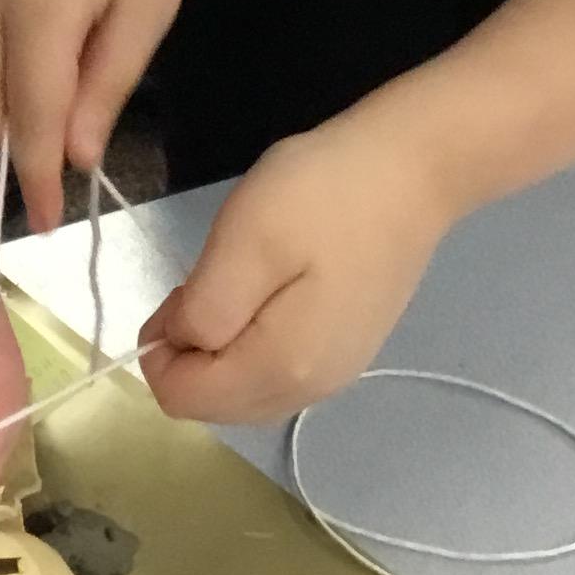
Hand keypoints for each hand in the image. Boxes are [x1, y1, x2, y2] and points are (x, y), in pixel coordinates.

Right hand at [0, 0, 194, 235]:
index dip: (38, 175)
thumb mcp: (149, 7)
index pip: (29, 114)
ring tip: (37, 115)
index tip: (53, 218)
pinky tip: (7, 83)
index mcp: (44, 3)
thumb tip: (76, 154)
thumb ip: (108, 83)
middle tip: (61, 152)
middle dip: (15, 146)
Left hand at [144, 108, 457, 424]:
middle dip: (191, 351)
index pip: (183, 398)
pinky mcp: (348, 351)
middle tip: (212, 278)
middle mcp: (311, 391)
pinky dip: (253, 344)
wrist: (414, 170)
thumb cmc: (322, 196)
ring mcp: (336, 375)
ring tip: (242, 276)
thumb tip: (175, 346)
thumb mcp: (244, 242)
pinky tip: (271, 288)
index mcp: (280, 370)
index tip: (182, 288)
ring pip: (244, 391)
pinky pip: (276, 373)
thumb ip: (203, 310)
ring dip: (221, 348)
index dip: (161, 348)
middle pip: (214, 404)